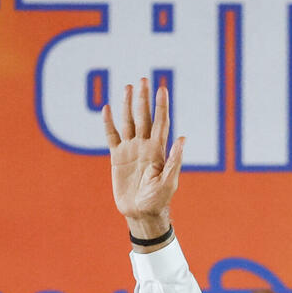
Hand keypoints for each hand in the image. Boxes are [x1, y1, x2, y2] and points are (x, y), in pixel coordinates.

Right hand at [103, 78, 185, 242]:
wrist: (141, 212)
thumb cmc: (158, 199)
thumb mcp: (169, 181)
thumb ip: (175, 160)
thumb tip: (183, 138)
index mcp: (158, 150)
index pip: (160, 122)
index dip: (161, 105)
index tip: (162, 88)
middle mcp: (144, 146)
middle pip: (143, 116)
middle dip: (144, 98)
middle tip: (143, 79)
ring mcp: (130, 150)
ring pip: (128, 122)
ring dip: (128, 105)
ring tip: (129, 86)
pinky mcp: (117, 158)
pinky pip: (111, 136)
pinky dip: (109, 123)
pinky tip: (108, 108)